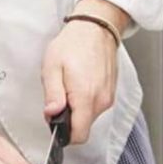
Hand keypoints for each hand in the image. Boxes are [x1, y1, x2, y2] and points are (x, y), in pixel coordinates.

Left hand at [42, 0, 124, 143]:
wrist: (96, 27)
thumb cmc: (73, 43)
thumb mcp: (52, 66)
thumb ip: (52, 94)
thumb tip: (51, 115)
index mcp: (86, 96)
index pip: (78, 136)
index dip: (64, 134)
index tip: (55, 120)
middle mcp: (101, 100)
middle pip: (83, 127)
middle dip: (69, 118)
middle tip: (59, 95)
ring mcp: (108, 96)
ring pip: (89, 117)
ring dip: (77, 108)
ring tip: (70, 85)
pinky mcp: (111, 92)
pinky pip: (96, 106)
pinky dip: (86, 100)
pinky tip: (80, 82)